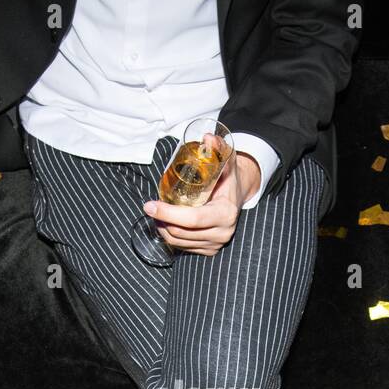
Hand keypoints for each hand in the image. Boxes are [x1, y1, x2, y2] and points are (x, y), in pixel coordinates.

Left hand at [145, 151, 261, 255]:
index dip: (168, 213)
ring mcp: (216, 244)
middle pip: (181, 232)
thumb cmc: (228, 178)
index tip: (149, 205)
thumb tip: (206, 137)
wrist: (238, 196)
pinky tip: (165, 224)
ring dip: (163, 229)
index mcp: (225, 213)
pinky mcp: (209, 250)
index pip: (192, 219)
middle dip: (161, 221)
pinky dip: (170, 237)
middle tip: (149, 207)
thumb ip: (217, 148)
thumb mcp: (225, 161)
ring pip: (179, 242)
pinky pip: (183, 247)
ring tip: (156, 215)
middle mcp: (222, 232)